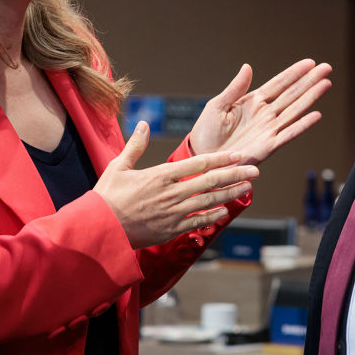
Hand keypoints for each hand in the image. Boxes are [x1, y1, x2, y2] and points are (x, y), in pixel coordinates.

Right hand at [94, 122, 258, 248]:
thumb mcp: (118, 167)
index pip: (198, 164)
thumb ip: (135, 145)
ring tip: (247, 188)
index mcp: (161, 175)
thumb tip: (142, 123)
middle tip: (255, 170)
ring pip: (209, 202)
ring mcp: (173, 213)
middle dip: (235, 175)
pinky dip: (213, 216)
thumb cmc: (106, 198)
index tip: (238, 155)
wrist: (100, 231)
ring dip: (230, 194)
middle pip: (211, 182)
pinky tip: (226, 210)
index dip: (221, 158)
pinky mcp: (171, 230)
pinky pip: (198, 222)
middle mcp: (172, 194)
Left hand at [189, 59, 331, 164]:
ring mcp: (269, 129)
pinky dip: (302, 125)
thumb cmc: (207, 133)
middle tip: (327, 68)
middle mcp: (265, 114)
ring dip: (311, 97)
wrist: (204, 159)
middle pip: (292, 94)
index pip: (278, 84)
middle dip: (309, 81)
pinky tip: (316, 115)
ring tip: (326, 84)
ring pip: (295, 110)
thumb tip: (247, 67)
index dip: (294, 73)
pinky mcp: (268, 146)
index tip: (310, 62)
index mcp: (252, 102)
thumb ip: (235, 88)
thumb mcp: (217, 105)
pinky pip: (288, 133)